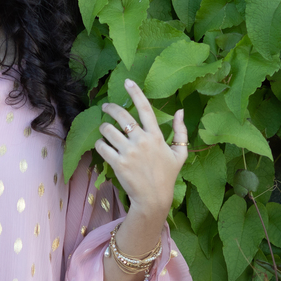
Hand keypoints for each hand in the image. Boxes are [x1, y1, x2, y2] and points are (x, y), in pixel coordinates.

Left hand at [94, 79, 188, 217]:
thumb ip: (181, 131)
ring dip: (103, 128)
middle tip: (105, 107)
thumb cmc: (167, 176)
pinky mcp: (118, 163)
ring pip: (108, 130)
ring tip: (104, 130)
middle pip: (121, 116)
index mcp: (156, 136)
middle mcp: (142, 141)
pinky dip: (99, 144)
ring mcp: (129, 152)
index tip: (127, 81)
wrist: (154, 198)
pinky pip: (102, 147)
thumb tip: (180, 111)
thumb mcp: (180, 154)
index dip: (136, 93)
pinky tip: (102, 145)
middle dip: (110, 108)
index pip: (145, 109)